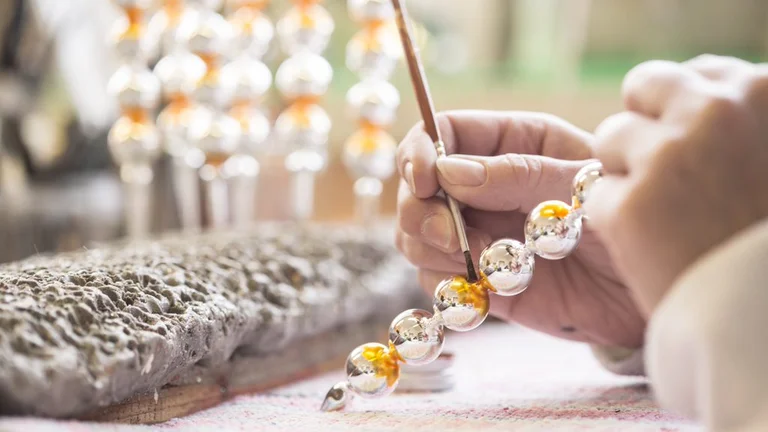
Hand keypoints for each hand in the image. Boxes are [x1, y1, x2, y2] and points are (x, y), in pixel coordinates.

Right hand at [396, 110, 644, 348]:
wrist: (653, 291)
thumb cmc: (632, 220)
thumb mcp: (583, 186)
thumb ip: (519, 174)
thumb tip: (449, 171)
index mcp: (514, 143)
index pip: (443, 131)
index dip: (421, 151)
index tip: (423, 179)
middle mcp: (487, 186)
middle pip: (418, 186)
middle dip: (420, 209)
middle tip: (448, 234)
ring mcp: (479, 233)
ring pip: (417, 233)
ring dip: (431, 248)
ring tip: (479, 258)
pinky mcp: (480, 279)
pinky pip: (436, 278)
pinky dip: (448, 283)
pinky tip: (487, 286)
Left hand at [586, 55, 767, 316]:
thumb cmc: (766, 245)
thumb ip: (743, 128)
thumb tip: (708, 105)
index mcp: (767, 93)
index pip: (699, 73)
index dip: (684, 110)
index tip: (691, 141)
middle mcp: (715, 112)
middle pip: (647, 86)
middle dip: (647, 123)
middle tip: (662, 169)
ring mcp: (668, 158)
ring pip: (612, 137)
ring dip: (625, 170)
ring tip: (664, 217)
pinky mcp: (629, 207)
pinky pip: (597, 193)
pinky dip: (613, 218)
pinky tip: (649, 247)